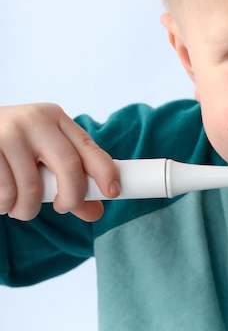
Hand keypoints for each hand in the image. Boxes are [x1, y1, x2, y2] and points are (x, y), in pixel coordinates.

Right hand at [0, 104, 118, 220]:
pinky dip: (5, 206)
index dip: (105, 171)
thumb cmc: (12, 149)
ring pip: (33, 187)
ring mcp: (7, 133)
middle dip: (72, 196)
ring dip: (29, 208)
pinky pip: (4, 193)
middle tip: (63, 208)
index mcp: (55, 118)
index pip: (89, 146)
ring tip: (20, 206)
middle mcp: (35, 120)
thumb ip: (68, 181)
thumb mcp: (42, 155)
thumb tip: (96, 212)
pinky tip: (2, 200)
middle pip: (68, 165)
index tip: (113, 192)